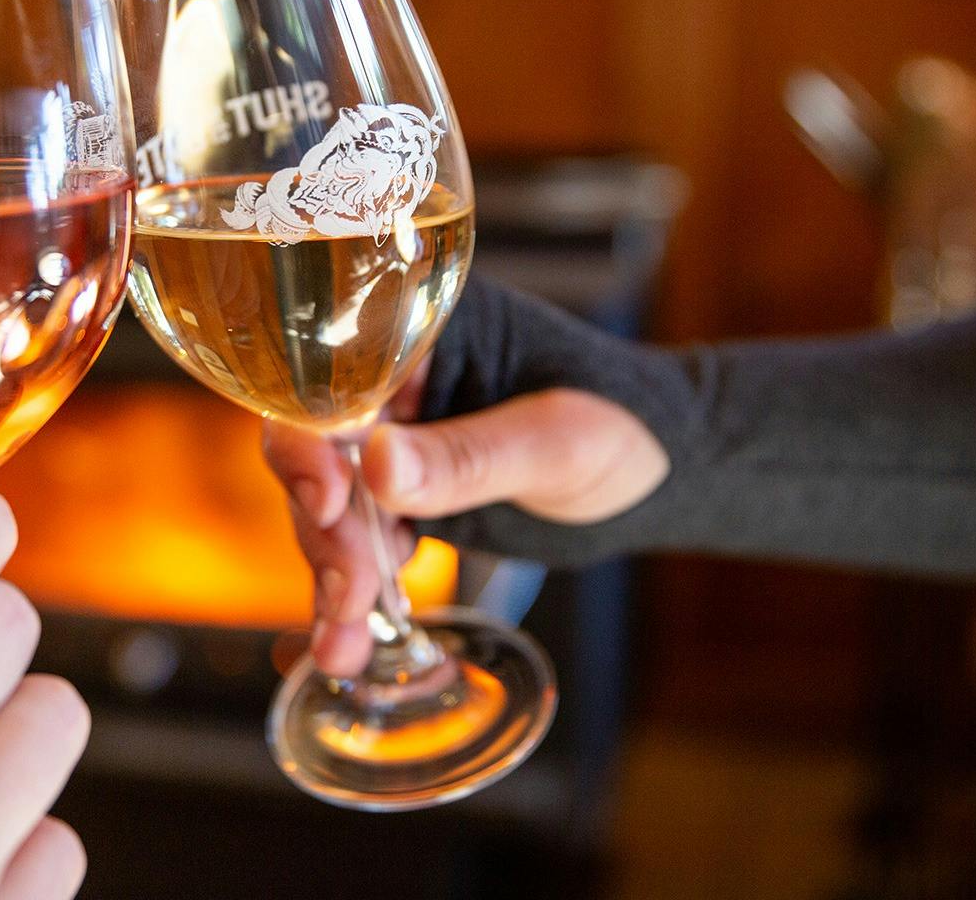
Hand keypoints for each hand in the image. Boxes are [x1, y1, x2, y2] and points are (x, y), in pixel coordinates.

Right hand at [265, 388, 667, 676]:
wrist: (663, 473)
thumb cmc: (626, 426)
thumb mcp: (552, 443)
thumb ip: (467, 456)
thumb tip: (377, 464)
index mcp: (421, 331)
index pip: (331, 375)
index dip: (311, 439)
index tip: (328, 502)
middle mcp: (393, 381)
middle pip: (318, 450)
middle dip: (328, 526)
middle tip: (351, 591)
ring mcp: (395, 440)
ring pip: (330, 505)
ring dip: (332, 572)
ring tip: (345, 640)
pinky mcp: (406, 494)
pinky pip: (360, 540)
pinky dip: (353, 594)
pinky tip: (347, 644)